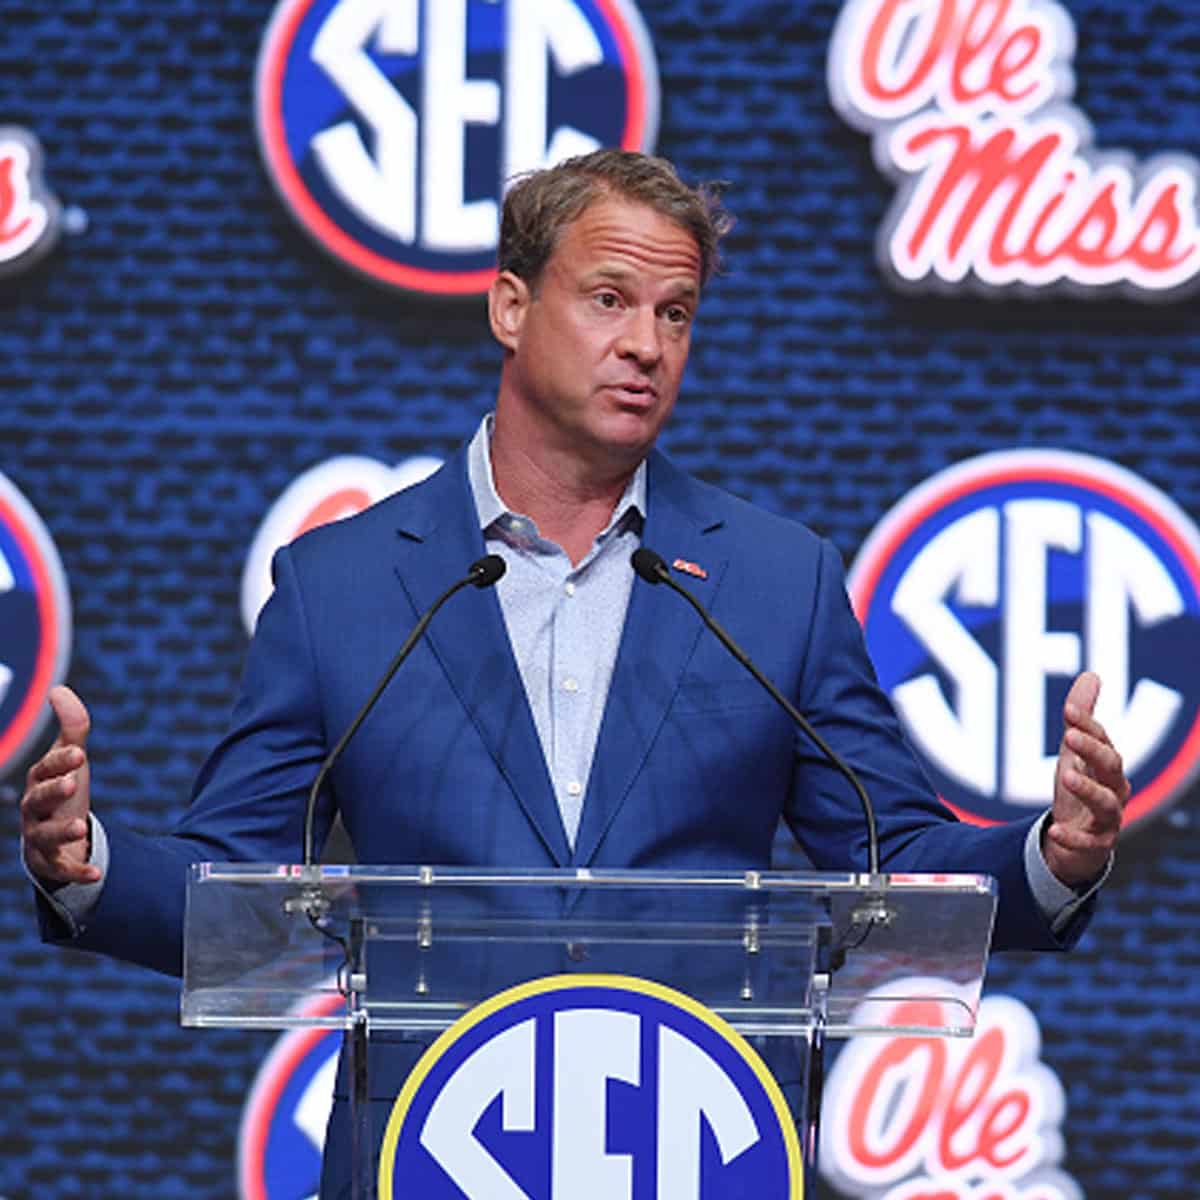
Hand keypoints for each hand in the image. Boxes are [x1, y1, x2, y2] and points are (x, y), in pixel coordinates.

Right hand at [20, 685, 100, 885]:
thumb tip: (58, 690)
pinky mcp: (52, 863)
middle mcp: (34, 810)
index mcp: (39, 782)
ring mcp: (40, 838)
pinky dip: (79, 872)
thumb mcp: (70, 758)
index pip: (46, 769)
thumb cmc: (63, 790)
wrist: (58, 834)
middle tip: (73, 782)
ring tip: (81, 825)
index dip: (61, 761)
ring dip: (62, 830)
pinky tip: (97, 873)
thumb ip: (72, 726)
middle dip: (54, 791)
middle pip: (38, 800)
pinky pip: (63, 870)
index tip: (80, 752)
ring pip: (44, 836)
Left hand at [1044, 671, 1130, 886]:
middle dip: (1092, 750)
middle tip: (1068, 736)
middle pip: (1111, 766)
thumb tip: (1091, 674)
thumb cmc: (1081, 787)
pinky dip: (1073, 837)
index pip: (1102, 740)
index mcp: (1107, 764)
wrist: (1080, 838)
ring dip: (1087, 789)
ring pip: (1106, 803)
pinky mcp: (1097, 844)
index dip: (1087, 724)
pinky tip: (1055, 831)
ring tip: (1064, 775)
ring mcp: (1108, 818)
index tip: (1069, 709)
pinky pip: (1089, 842)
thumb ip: (1081, 718)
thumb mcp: (1076, 752)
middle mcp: (1114, 789)